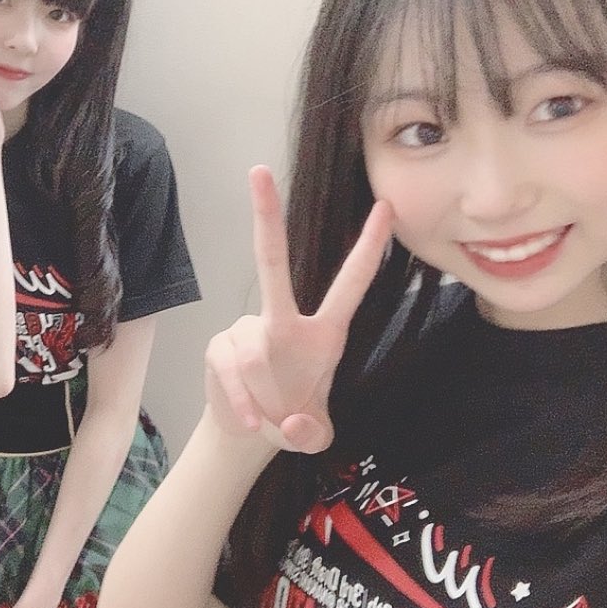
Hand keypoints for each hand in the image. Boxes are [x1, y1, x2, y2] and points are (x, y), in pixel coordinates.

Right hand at [204, 166, 392, 452]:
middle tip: (257, 171)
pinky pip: (232, 371)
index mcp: (323, 334)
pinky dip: (242, 401)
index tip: (386, 208)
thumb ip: (312, 434)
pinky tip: (249, 420)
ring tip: (268, 419)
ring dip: (264, 397)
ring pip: (254, 356)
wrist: (245, 433)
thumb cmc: (289, 420)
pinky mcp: (220, 347)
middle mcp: (282, 322)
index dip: (368, 248)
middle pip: (272, 263)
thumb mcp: (312, 436)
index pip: (351, 284)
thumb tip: (292, 421)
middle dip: (266, 217)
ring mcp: (246, 331)